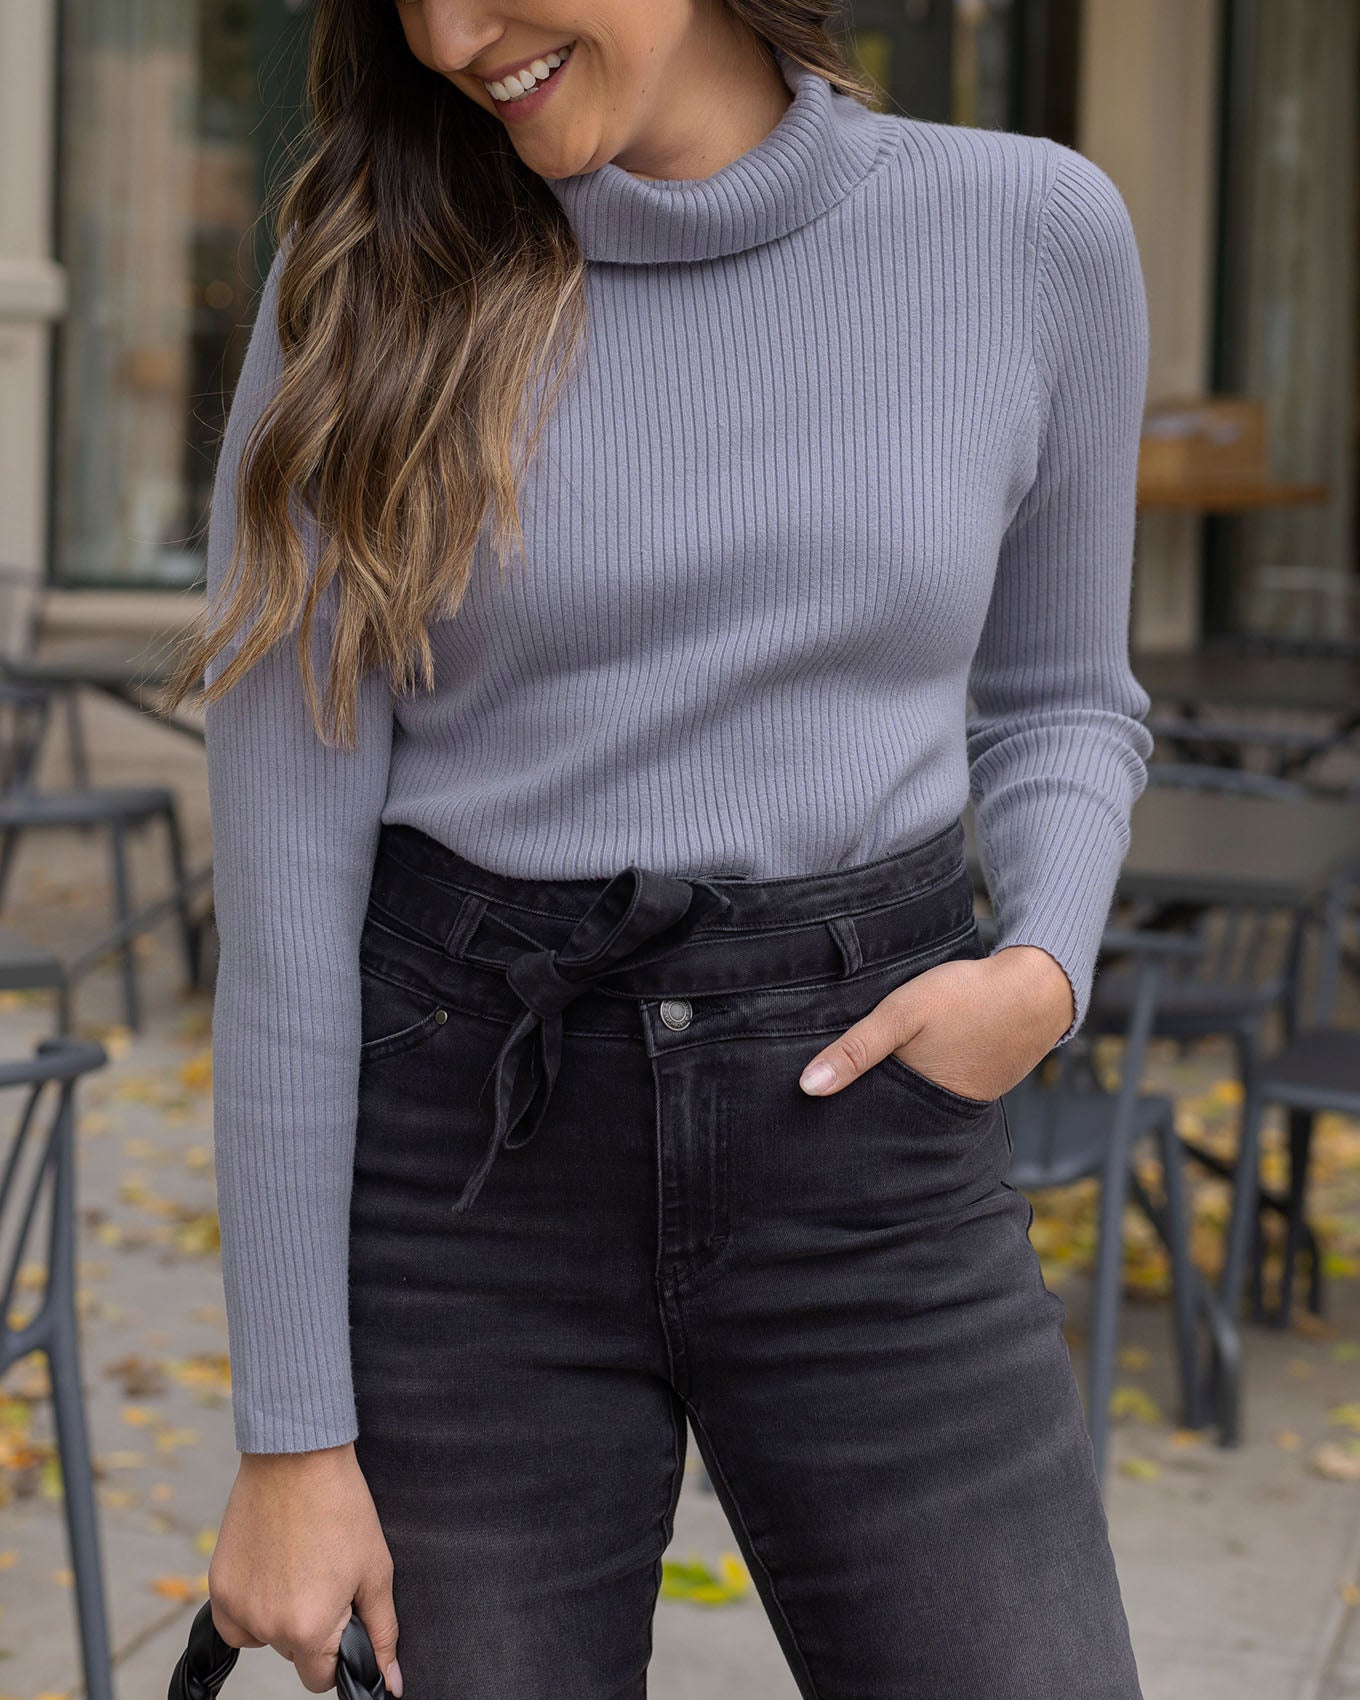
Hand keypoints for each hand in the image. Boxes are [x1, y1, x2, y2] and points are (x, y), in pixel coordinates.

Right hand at [208, 1441, 403, 1694]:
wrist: (297, 1456)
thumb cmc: (342, 1508)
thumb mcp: (375, 1572)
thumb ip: (383, 1633)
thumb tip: (392, 1685)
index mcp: (309, 1629)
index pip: (320, 1679)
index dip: (338, 1651)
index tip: (343, 1617)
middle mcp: (267, 1627)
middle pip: (293, 1654)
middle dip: (311, 1628)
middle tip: (324, 1576)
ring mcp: (237, 1607)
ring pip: (264, 1637)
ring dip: (280, 1616)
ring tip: (299, 1564)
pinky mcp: (218, 1586)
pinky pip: (235, 1620)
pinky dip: (251, 1606)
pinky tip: (272, 1567)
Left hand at [797, 944, 1074, 1100]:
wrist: (1039, 988)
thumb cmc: (967, 997)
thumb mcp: (901, 1013)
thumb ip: (856, 1049)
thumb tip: (807, 1087)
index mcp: (916, 1104)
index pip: (865, 1121)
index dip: (839, 1114)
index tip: (810, 1110)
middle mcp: (939, 1113)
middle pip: (887, 1115)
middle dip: (863, 1105)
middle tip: (830, 1093)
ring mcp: (962, 1102)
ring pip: (911, 1102)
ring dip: (893, 1090)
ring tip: (865, 1076)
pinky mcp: (978, 1086)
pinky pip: (936, 1089)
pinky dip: (921, 1078)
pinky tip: (912, 1061)